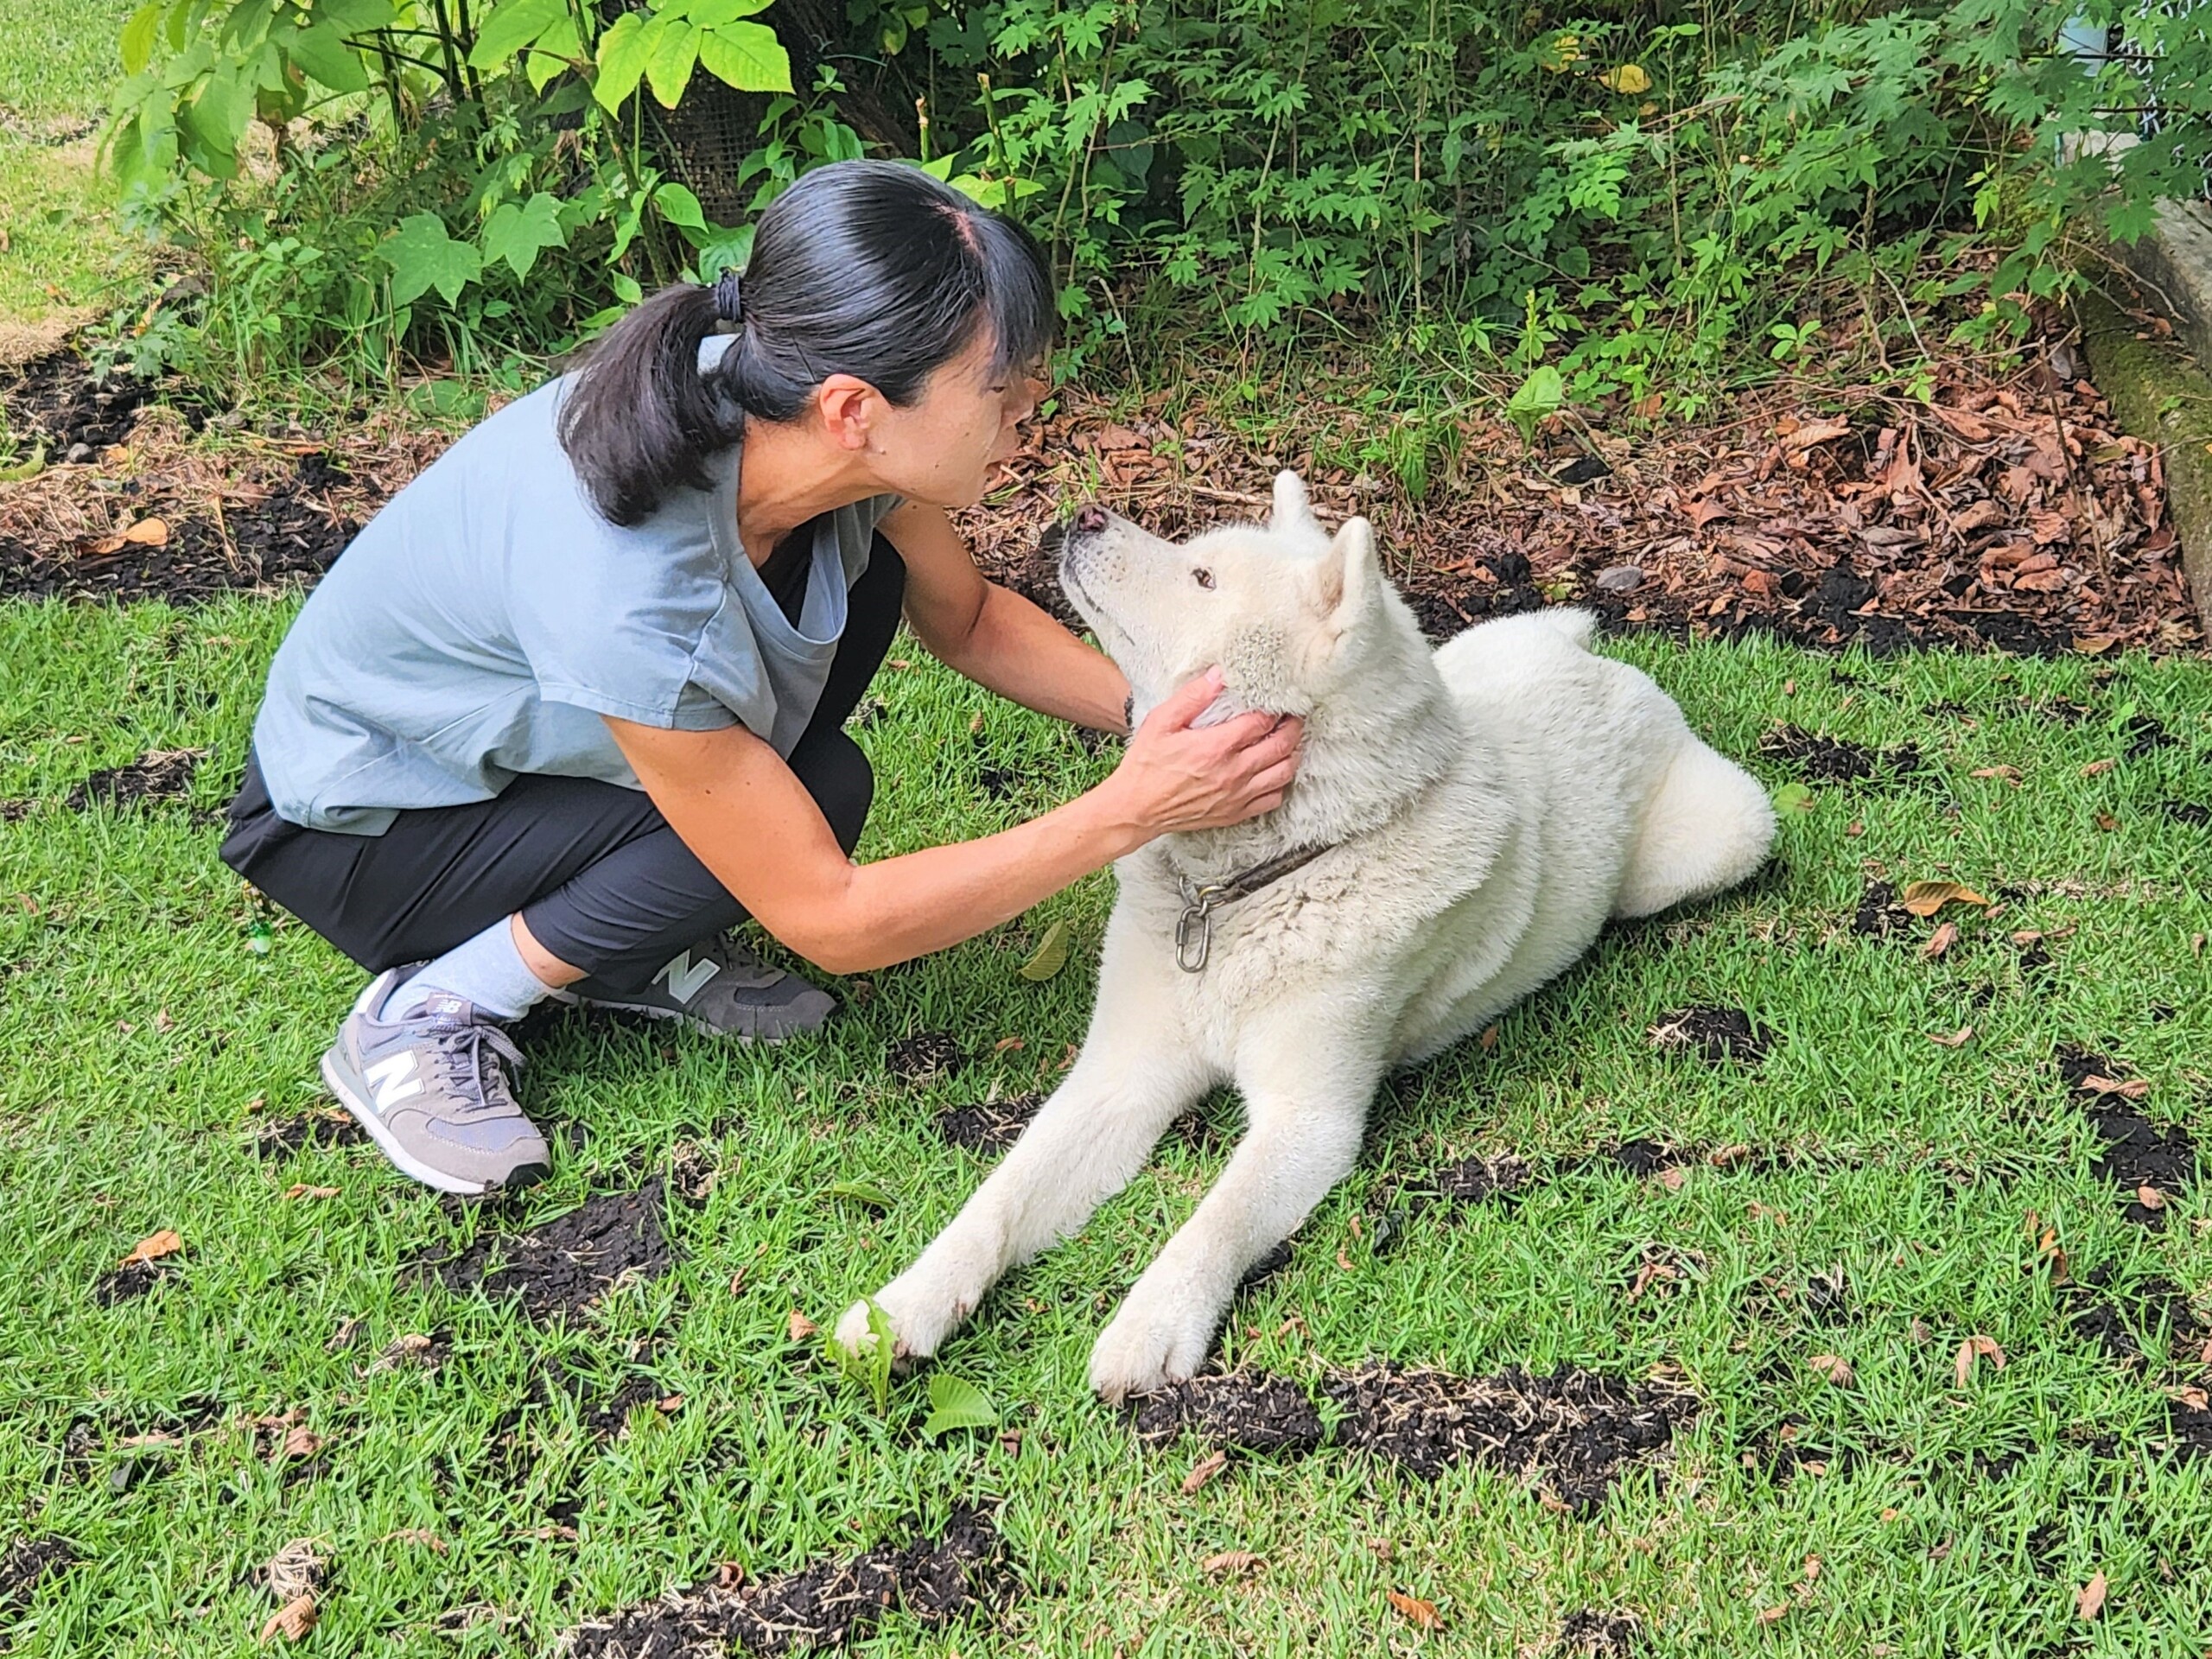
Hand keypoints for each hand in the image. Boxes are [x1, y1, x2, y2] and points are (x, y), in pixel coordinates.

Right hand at [1105, 669, 1301, 835]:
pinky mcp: (1235, 813)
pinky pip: (1273, 799)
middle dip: (1293, 727)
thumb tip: (1219, 676)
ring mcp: (1237, 796)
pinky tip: (1274, 772)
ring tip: (1289, 741)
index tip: (1280, 700)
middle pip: (1282, 746)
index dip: (1276, 708)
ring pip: (1284, 773)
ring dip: (1293, 754)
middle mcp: (1233, 772)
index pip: (1263, 721)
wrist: (1136, 809)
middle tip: (1293, 716)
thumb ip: (1193, 697)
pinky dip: (1281, 783)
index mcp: (1217, 747)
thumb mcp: (1162, 722)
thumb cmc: (1146, 765)